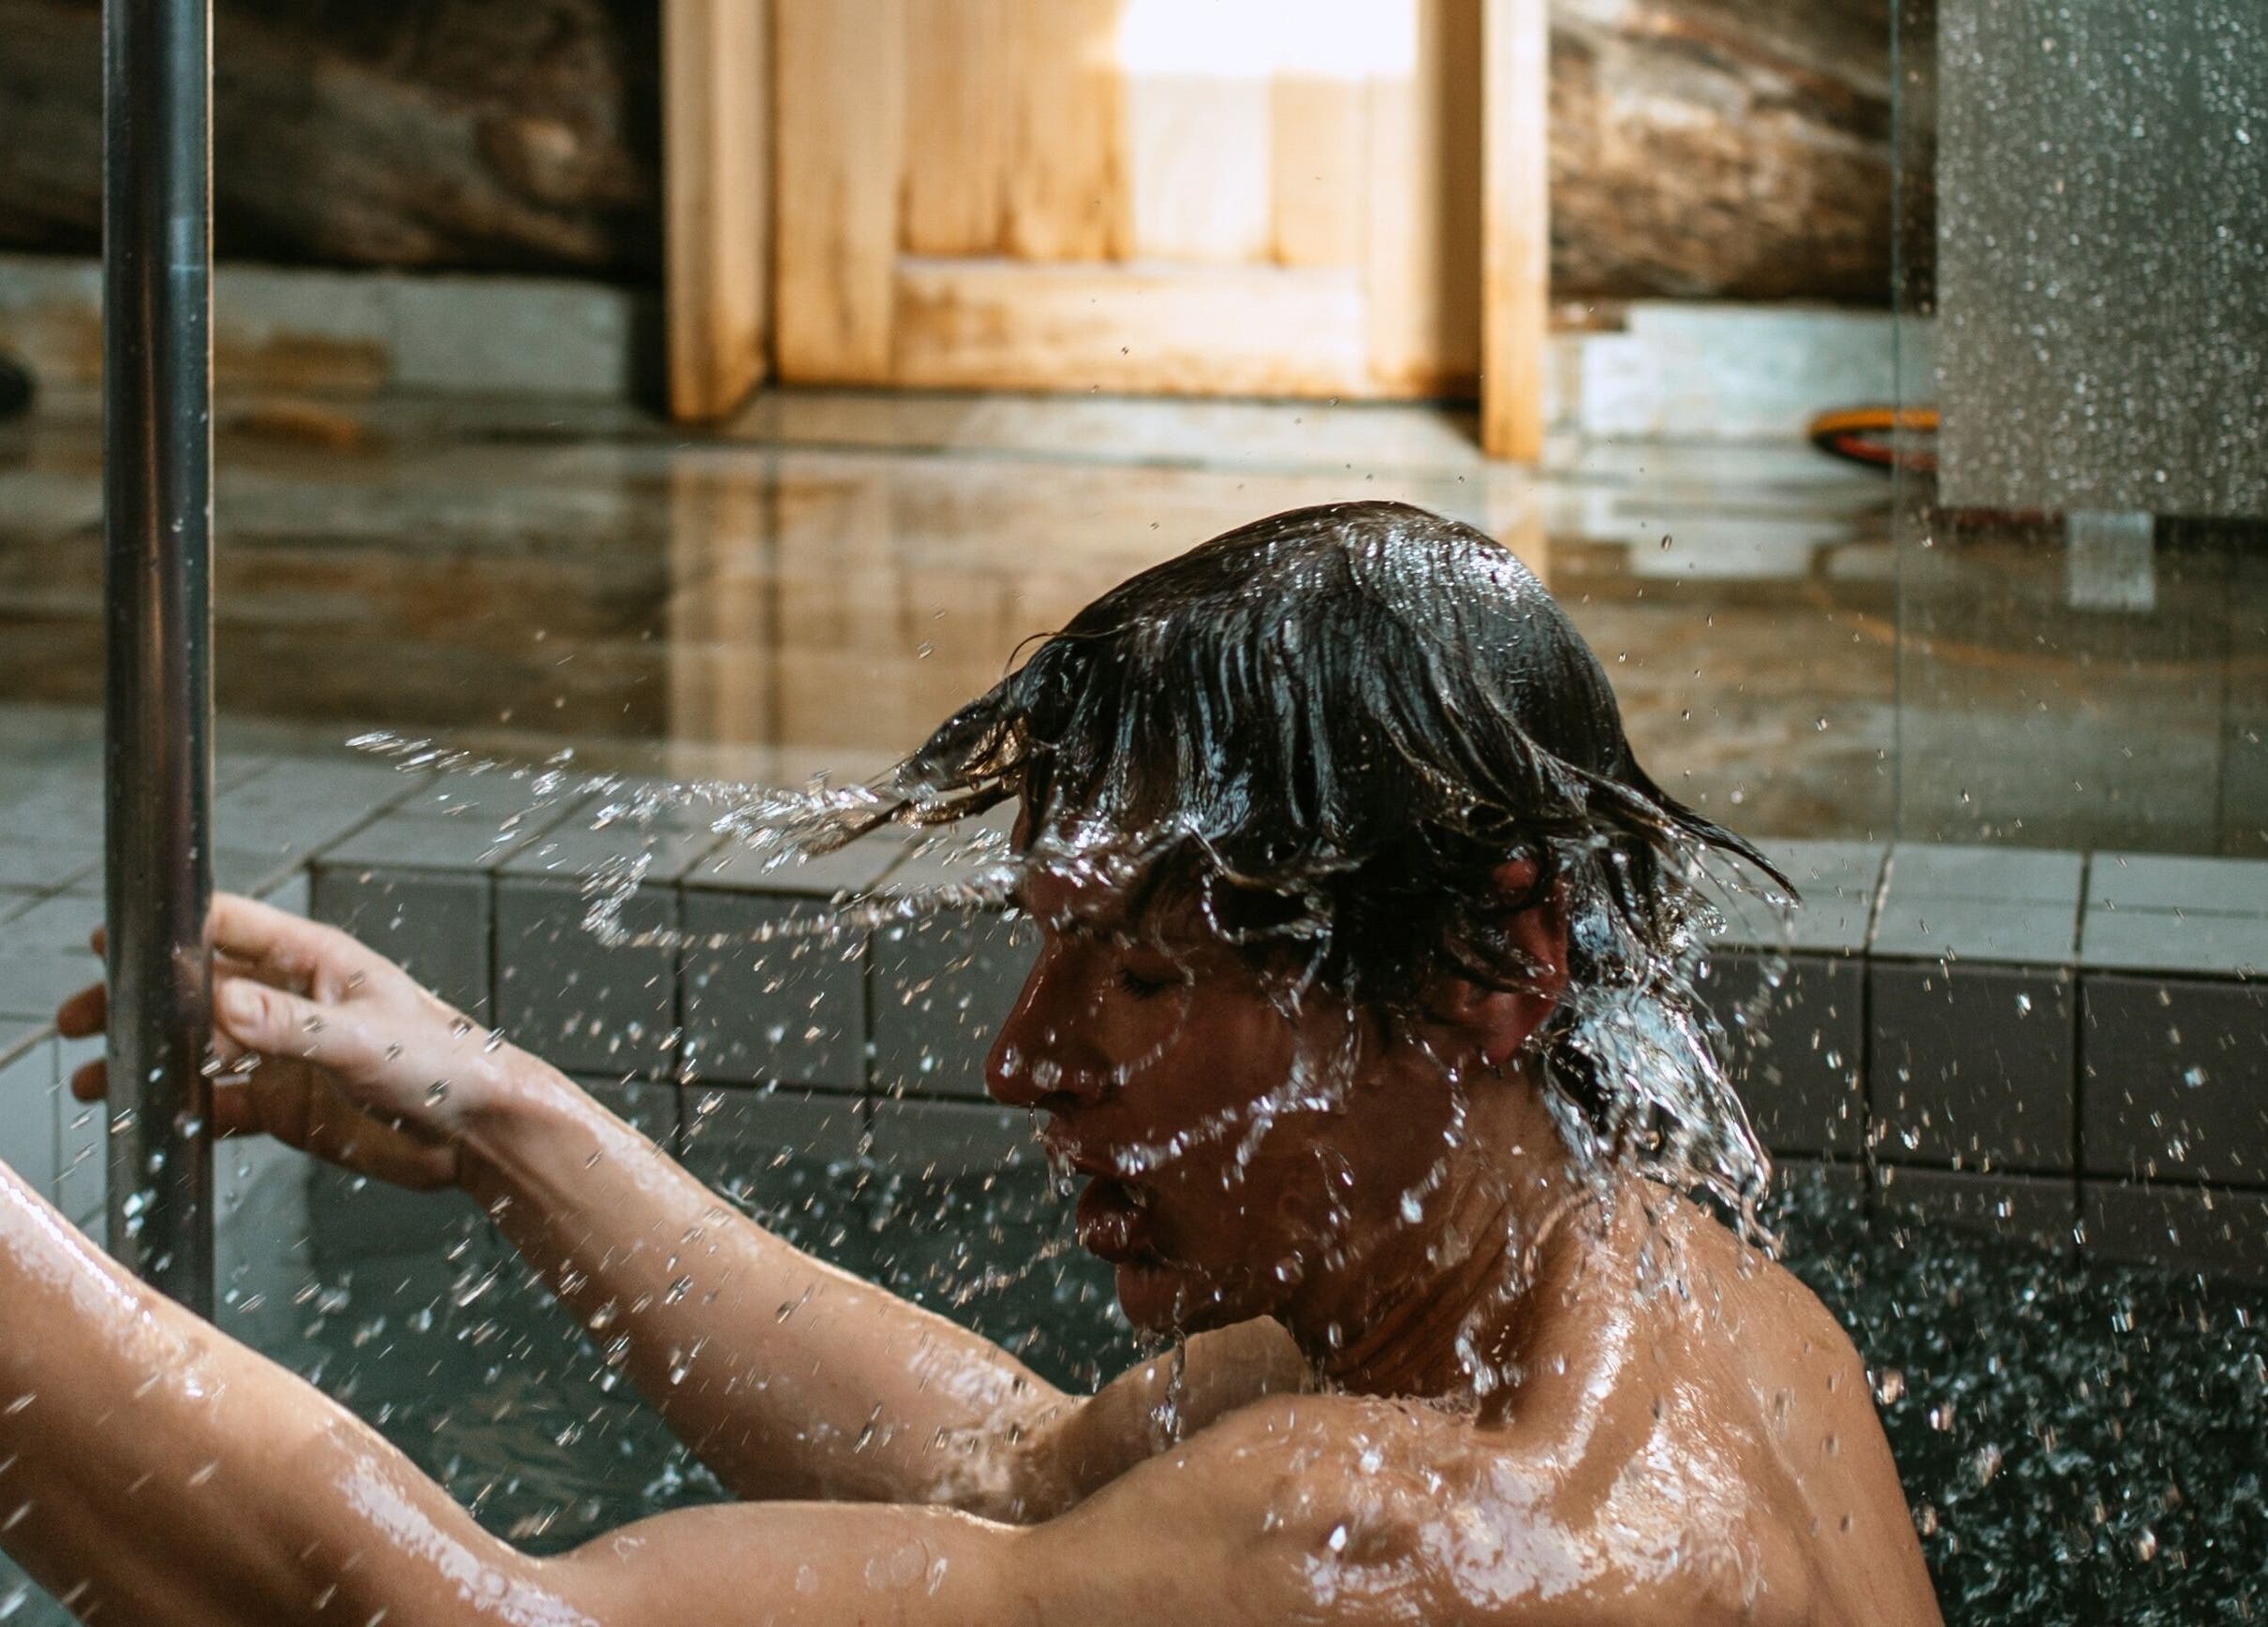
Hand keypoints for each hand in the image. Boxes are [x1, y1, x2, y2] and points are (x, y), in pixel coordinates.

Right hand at [54, 893, 526, 1191]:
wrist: (480, 1134)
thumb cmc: (448, 1065)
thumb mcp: (363, 1040)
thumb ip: (290, 1024)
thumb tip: (219, 1003)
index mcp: (316, 962)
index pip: (228, 928)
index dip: (170, 930)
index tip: (111, 939)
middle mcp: (292, 1003)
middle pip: (197, 990)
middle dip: (139, 1001)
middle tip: (81, 1017)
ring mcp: (285, 1054)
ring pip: (198, 1048)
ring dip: (149, 1060)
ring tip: (96, 1078)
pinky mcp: (286, 1104)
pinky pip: (218, 1101)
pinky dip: (181, 1107)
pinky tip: (148, 1118)